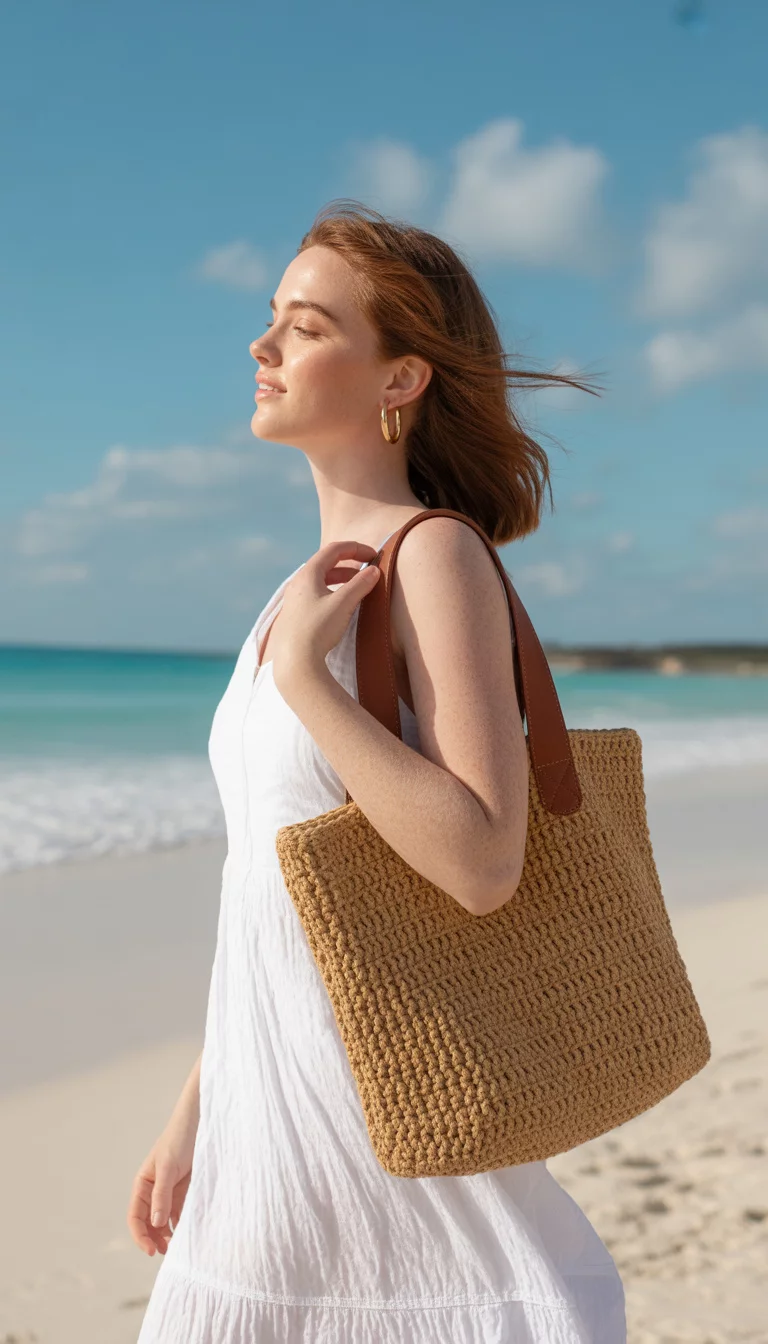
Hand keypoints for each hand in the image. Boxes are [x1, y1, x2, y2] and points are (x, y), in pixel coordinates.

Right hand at [127, 1121, 195, 1257]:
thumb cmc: (180, 1140)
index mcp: (143, 1184)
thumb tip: (156, 1223)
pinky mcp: (185, 1190)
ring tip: (178, 1247)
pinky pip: (180, 1212)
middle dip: (154, 1239)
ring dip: (167, 1234)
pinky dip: (181, 1224)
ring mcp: (170, 1191)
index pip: (136, 1216)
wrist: (201, 1122)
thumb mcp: (169, 1166)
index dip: (140, 1235)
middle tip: (166, 1252)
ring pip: (164, 1220)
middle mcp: (154, 1190)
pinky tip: (188, 1232)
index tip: (151, 1251)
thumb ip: (162, 1195)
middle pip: (149, 1222)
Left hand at [271, 540, 380, 688]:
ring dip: (341, 579)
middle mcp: (298, 583)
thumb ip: (360, 584)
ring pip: (320, 580)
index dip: (356, 548)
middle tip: (368, 571)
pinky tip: (341, 605)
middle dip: (350, 564)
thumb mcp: (344, 604)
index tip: (374, 555)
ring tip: (358, 587)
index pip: (333, 550)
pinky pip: (315, 594)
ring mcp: (294, 600)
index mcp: (307, 575)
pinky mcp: (295, 615)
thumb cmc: (318, 629)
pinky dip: (332, 592)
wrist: (296, 662)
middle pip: (326, 563)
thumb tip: (374, 571)